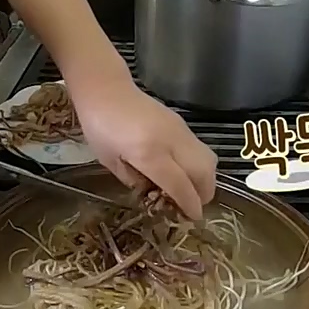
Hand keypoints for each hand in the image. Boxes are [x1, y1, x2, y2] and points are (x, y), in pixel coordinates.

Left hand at [66, 58, 217, 219]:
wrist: (106, 89)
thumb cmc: (100, 127)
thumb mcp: (111, 162)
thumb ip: (136, 181)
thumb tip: (157, 194)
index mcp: (149, 153)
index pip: (180, 185)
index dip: (190, 205)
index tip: (192, 218)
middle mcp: (170, 141)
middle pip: (203, 172)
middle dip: (204, 194)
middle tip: (193, 205)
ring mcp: (180, 129)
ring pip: (208, 159)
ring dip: (205, 179)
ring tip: (190, 189)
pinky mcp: (181, 123)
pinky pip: (199, 148)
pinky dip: (199, 164)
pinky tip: (182, 170)